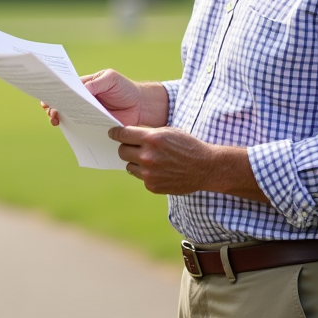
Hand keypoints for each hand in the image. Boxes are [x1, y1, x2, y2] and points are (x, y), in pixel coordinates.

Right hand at [43, 69, 167, 127]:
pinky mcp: (93, 126)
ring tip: (55, 119)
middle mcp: (83, 100)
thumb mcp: (110, 79)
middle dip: (53, 105)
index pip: (66, 88)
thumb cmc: (124, 88)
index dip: (55, 91)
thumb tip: (80, 89)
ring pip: (68, 117)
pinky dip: (72, 130)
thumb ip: (95, 83)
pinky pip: (80, 129)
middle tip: (51, 110)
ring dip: (59, 118)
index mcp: (84, 86)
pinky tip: (68, 130)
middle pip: (63, 103)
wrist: (140, 106)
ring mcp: (86, 114)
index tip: (47, 96)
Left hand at [108, 124, 267, 201]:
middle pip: (121, 150)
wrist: (205, 167)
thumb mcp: (169, 131)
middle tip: (132, 146)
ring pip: (128, 165)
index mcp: (152, 138)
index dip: (115, 133)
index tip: (112, 133)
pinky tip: (159, 169)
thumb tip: (127, 134)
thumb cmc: (188, 146)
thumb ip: (148, 133)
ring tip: (150, 159)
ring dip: (135, 161)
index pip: (122, 134)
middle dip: (125, 147)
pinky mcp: (152, 186)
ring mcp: (149, 173)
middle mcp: (147, 156)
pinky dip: (145, 173)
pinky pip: (140, 177)